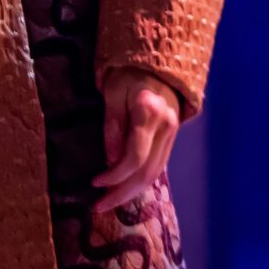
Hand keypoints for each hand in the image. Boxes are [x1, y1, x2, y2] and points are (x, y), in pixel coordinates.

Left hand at [92, 70, 181, 217]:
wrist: (155, 62)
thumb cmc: (127, 73)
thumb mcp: (112, 93)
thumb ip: (112, 127)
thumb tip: (111, 161)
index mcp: (149, 112)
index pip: (135, 157)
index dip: (115, 176)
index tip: (95, 183)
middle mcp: (167, 126)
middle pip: (147, 172)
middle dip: (123, 193)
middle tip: (99, 207)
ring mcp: (173, 132)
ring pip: (155, 172)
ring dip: (132, 191)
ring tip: (109, 202)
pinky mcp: (172, 136)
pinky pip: (158, 164)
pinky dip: (141, 179)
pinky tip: (125, 187)